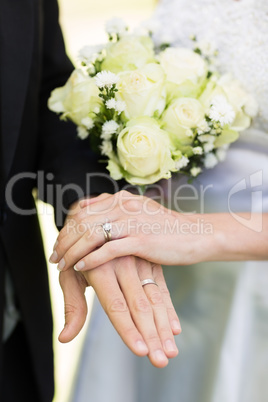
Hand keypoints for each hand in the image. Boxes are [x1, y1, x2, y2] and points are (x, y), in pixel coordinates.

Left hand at [50, 191, 267, 272]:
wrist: (196, 234)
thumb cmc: (166, 229)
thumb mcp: (139, 213)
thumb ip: (116, 211)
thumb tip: (90, 214)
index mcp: (122, 198)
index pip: (84, 210)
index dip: (67, 227)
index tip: (60, 242)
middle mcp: (124, 205)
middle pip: (83, 222)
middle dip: (65, 240)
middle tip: (55, 256)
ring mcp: (133, 221)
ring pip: (91, 235)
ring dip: (73, 251)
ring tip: (62, 265)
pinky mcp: (141, 240)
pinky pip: (107, 250)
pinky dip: (90, 259)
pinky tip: (81, 269)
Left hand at [59, 256, 180, 367]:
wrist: (96, 221)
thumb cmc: (79, 255)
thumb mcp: (70, 276)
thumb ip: (73, 306)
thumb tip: (65, 339)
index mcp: (100, 269)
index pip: (116, 306)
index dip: (128, 330)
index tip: (140, 351)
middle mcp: (122, 264)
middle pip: (139, 306)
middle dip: (151, 335)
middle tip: (162, 361)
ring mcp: (139, 261)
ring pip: (154, 298)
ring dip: (163, 327)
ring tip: (171, 351)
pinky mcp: (150, 261)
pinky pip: (161, 288)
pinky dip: (168, 309)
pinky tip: (174, 329)